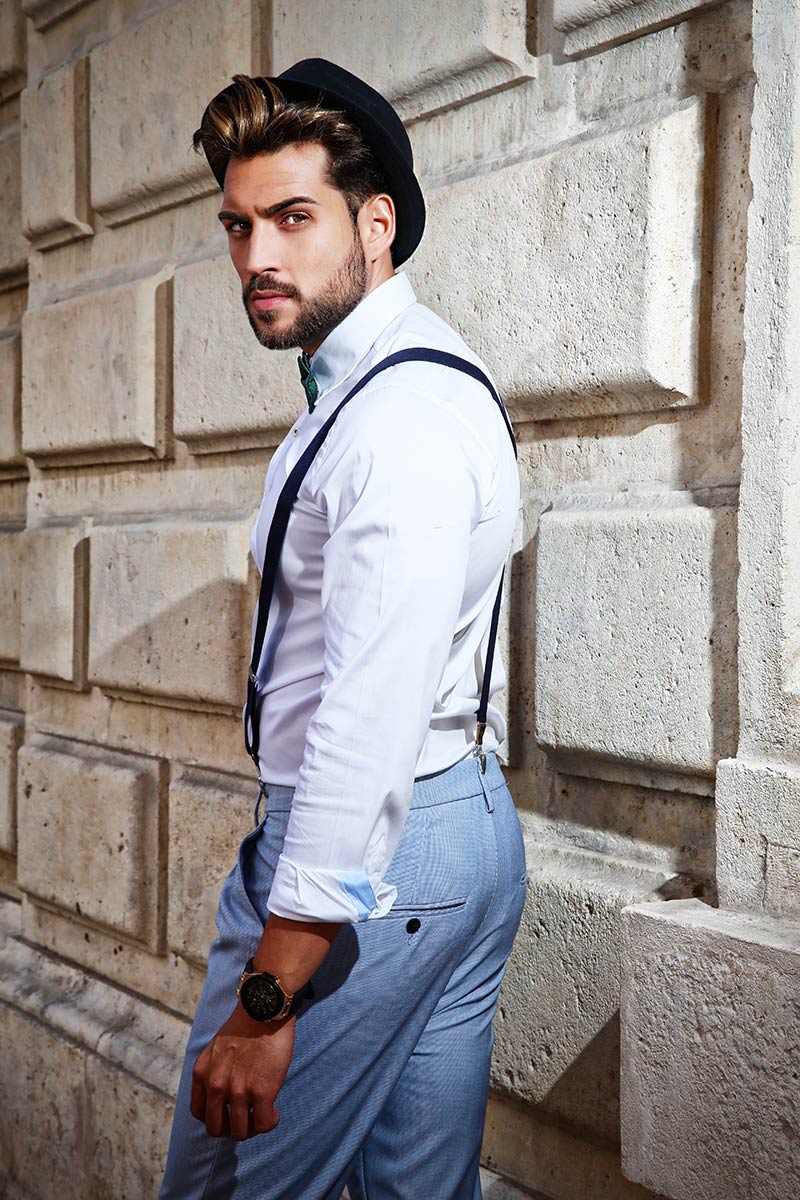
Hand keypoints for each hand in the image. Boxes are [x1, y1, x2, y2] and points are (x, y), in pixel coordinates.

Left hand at [189, 1004, 295, 1139]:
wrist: (264, 1008)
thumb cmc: (245, 1025)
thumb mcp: (216, 1049)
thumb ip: (214, 1071)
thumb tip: (223, 1092)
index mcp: (202, 1073)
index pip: (199, 1113)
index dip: (214, 1118)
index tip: (228, 1113)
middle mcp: (216, 1085)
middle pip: (216, 1129)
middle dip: (231, 1128)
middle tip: (246, 1119)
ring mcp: (239, 1090)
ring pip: (241, 1132)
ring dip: (253, 1128)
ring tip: (263, 1116)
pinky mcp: (263, 1091)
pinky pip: (264, 1124)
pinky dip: (270, 1123)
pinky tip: (275, 1112)